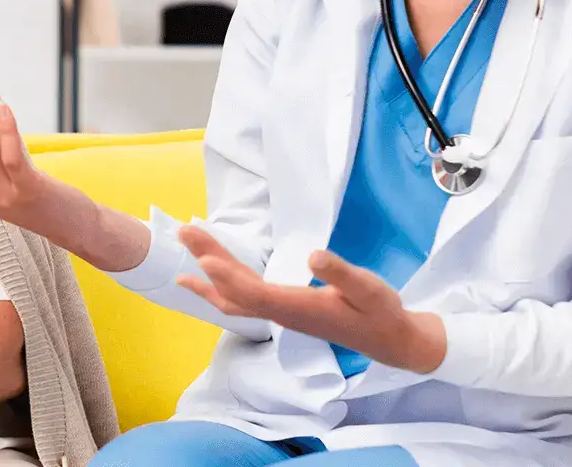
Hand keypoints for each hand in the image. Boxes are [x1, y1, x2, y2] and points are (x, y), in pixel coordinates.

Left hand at [176, 225, 447, 372]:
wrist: (387, 340)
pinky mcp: (282, 309)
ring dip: (209, 270)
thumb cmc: (379, 312)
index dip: (229, 278)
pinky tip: (205, 278)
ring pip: (234, 294)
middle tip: (183, 231)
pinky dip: (219, 286)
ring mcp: (279, 312)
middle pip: (235, 290)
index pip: (254, 294)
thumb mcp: (368, 289)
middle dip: (208, 259)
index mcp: (298, 308)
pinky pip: (241, 299)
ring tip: (185, 246)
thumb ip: (341, 274)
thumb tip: (314, 256)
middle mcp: (281, 312)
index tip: (205, 259)